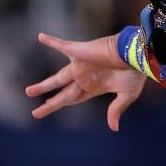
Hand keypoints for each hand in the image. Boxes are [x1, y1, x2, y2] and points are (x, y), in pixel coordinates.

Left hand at [25, 33, 145, 130]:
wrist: (137, 55)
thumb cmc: (135, 73)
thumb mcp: (127, 95)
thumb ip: (116, 110)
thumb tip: (114, 128)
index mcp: (94, 86)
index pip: (73, 98)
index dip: (61, 103)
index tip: (48, 106)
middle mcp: (85, 77)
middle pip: (63, 93)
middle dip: (50, 103)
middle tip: (35, 113)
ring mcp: (81, 64)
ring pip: (57, 78)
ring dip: (43, 85)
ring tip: (28, 92)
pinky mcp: (80, 52)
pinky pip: (62, 46)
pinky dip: (52, 41)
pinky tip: (41, 37)